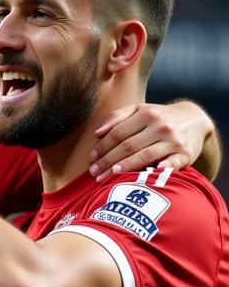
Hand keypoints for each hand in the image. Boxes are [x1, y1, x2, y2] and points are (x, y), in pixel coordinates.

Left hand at [89, 101, 213, 180]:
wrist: (195, 119)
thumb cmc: (157, 117)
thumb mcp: (139, 110)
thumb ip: (116, 117)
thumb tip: (97, 133)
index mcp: (147, 115)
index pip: (118, 133)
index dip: (102, 147)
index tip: (91, 159)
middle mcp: (161, 127)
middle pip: (128, 146)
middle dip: (108, 161)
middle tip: (94, 173)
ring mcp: (174, 141)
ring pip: (145, 156)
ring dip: (125, 167)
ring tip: (108, 176)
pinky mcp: (185, 154)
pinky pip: (172, 163)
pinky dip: (164, 168)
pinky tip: (152, 173)